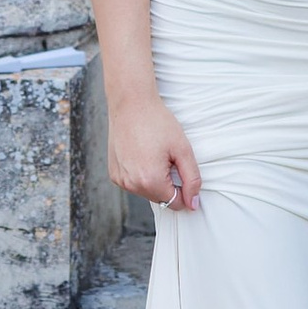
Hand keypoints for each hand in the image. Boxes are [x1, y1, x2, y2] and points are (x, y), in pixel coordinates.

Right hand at [109, 86, 200, 209]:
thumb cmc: (158, 123)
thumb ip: (192, 179)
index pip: (175, 203)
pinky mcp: (113, 173)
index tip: (185, 171)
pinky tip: (142, 155)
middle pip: (160, 199)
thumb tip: (193, 204)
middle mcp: (131, 185)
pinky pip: (133, 183)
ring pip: (147, 192)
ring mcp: (120, 180)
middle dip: (169, 183)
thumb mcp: (183, 149)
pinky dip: (141, 174)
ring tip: (154, 154)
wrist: (130, 104)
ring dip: (155, 180)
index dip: (185, 190)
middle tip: (168, 157)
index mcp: (150, 181)